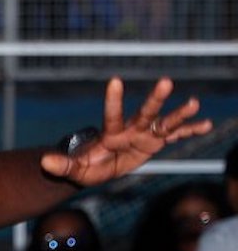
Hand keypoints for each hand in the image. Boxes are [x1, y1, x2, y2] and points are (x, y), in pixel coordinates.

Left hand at [39, 77, 211, 185]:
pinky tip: (207, 125)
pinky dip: (190, 131)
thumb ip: (61, 165)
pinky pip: (175, 136)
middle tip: (166, 81)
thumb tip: (44, 161)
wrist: (98, 166)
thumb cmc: (84, 166)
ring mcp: (145, 135)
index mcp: (111, 134)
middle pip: (144, 113)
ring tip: (194, 103)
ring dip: (179, 114)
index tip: (114, 80)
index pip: (112, 116)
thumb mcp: (73, 170)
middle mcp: (131, 130)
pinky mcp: (155, 143)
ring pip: (164, 122)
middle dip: (155, 99)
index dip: (113, 100)